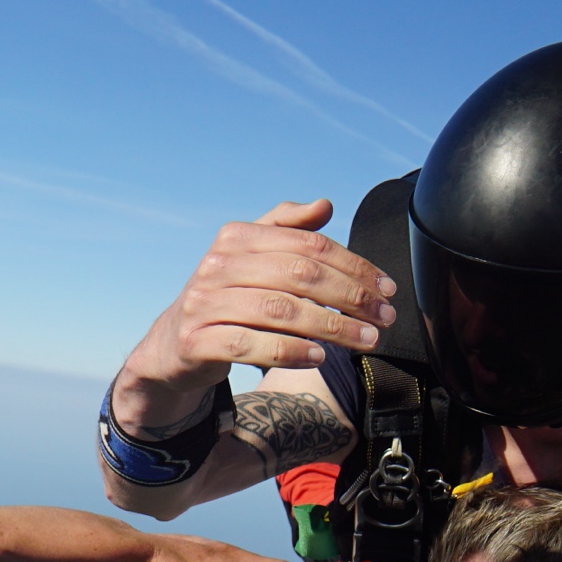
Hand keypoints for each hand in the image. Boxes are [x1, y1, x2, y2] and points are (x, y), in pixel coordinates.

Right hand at [109, 199, 395, 432]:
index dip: (354, 266)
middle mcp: (218, 265)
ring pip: (280, 311)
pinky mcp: (196, 341)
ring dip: (331, 327)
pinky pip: (251, 345)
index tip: (387, 288)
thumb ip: (287, 229)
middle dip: (351, 297)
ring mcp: (204, 303)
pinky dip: (289, 351)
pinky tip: (319, 356)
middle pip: (299, 275)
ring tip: (366, 339)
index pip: (308, 246)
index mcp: (237, 237)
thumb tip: (324, 204)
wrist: (174, 344)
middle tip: (385, 317)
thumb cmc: (228, 297)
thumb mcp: (252, 256)